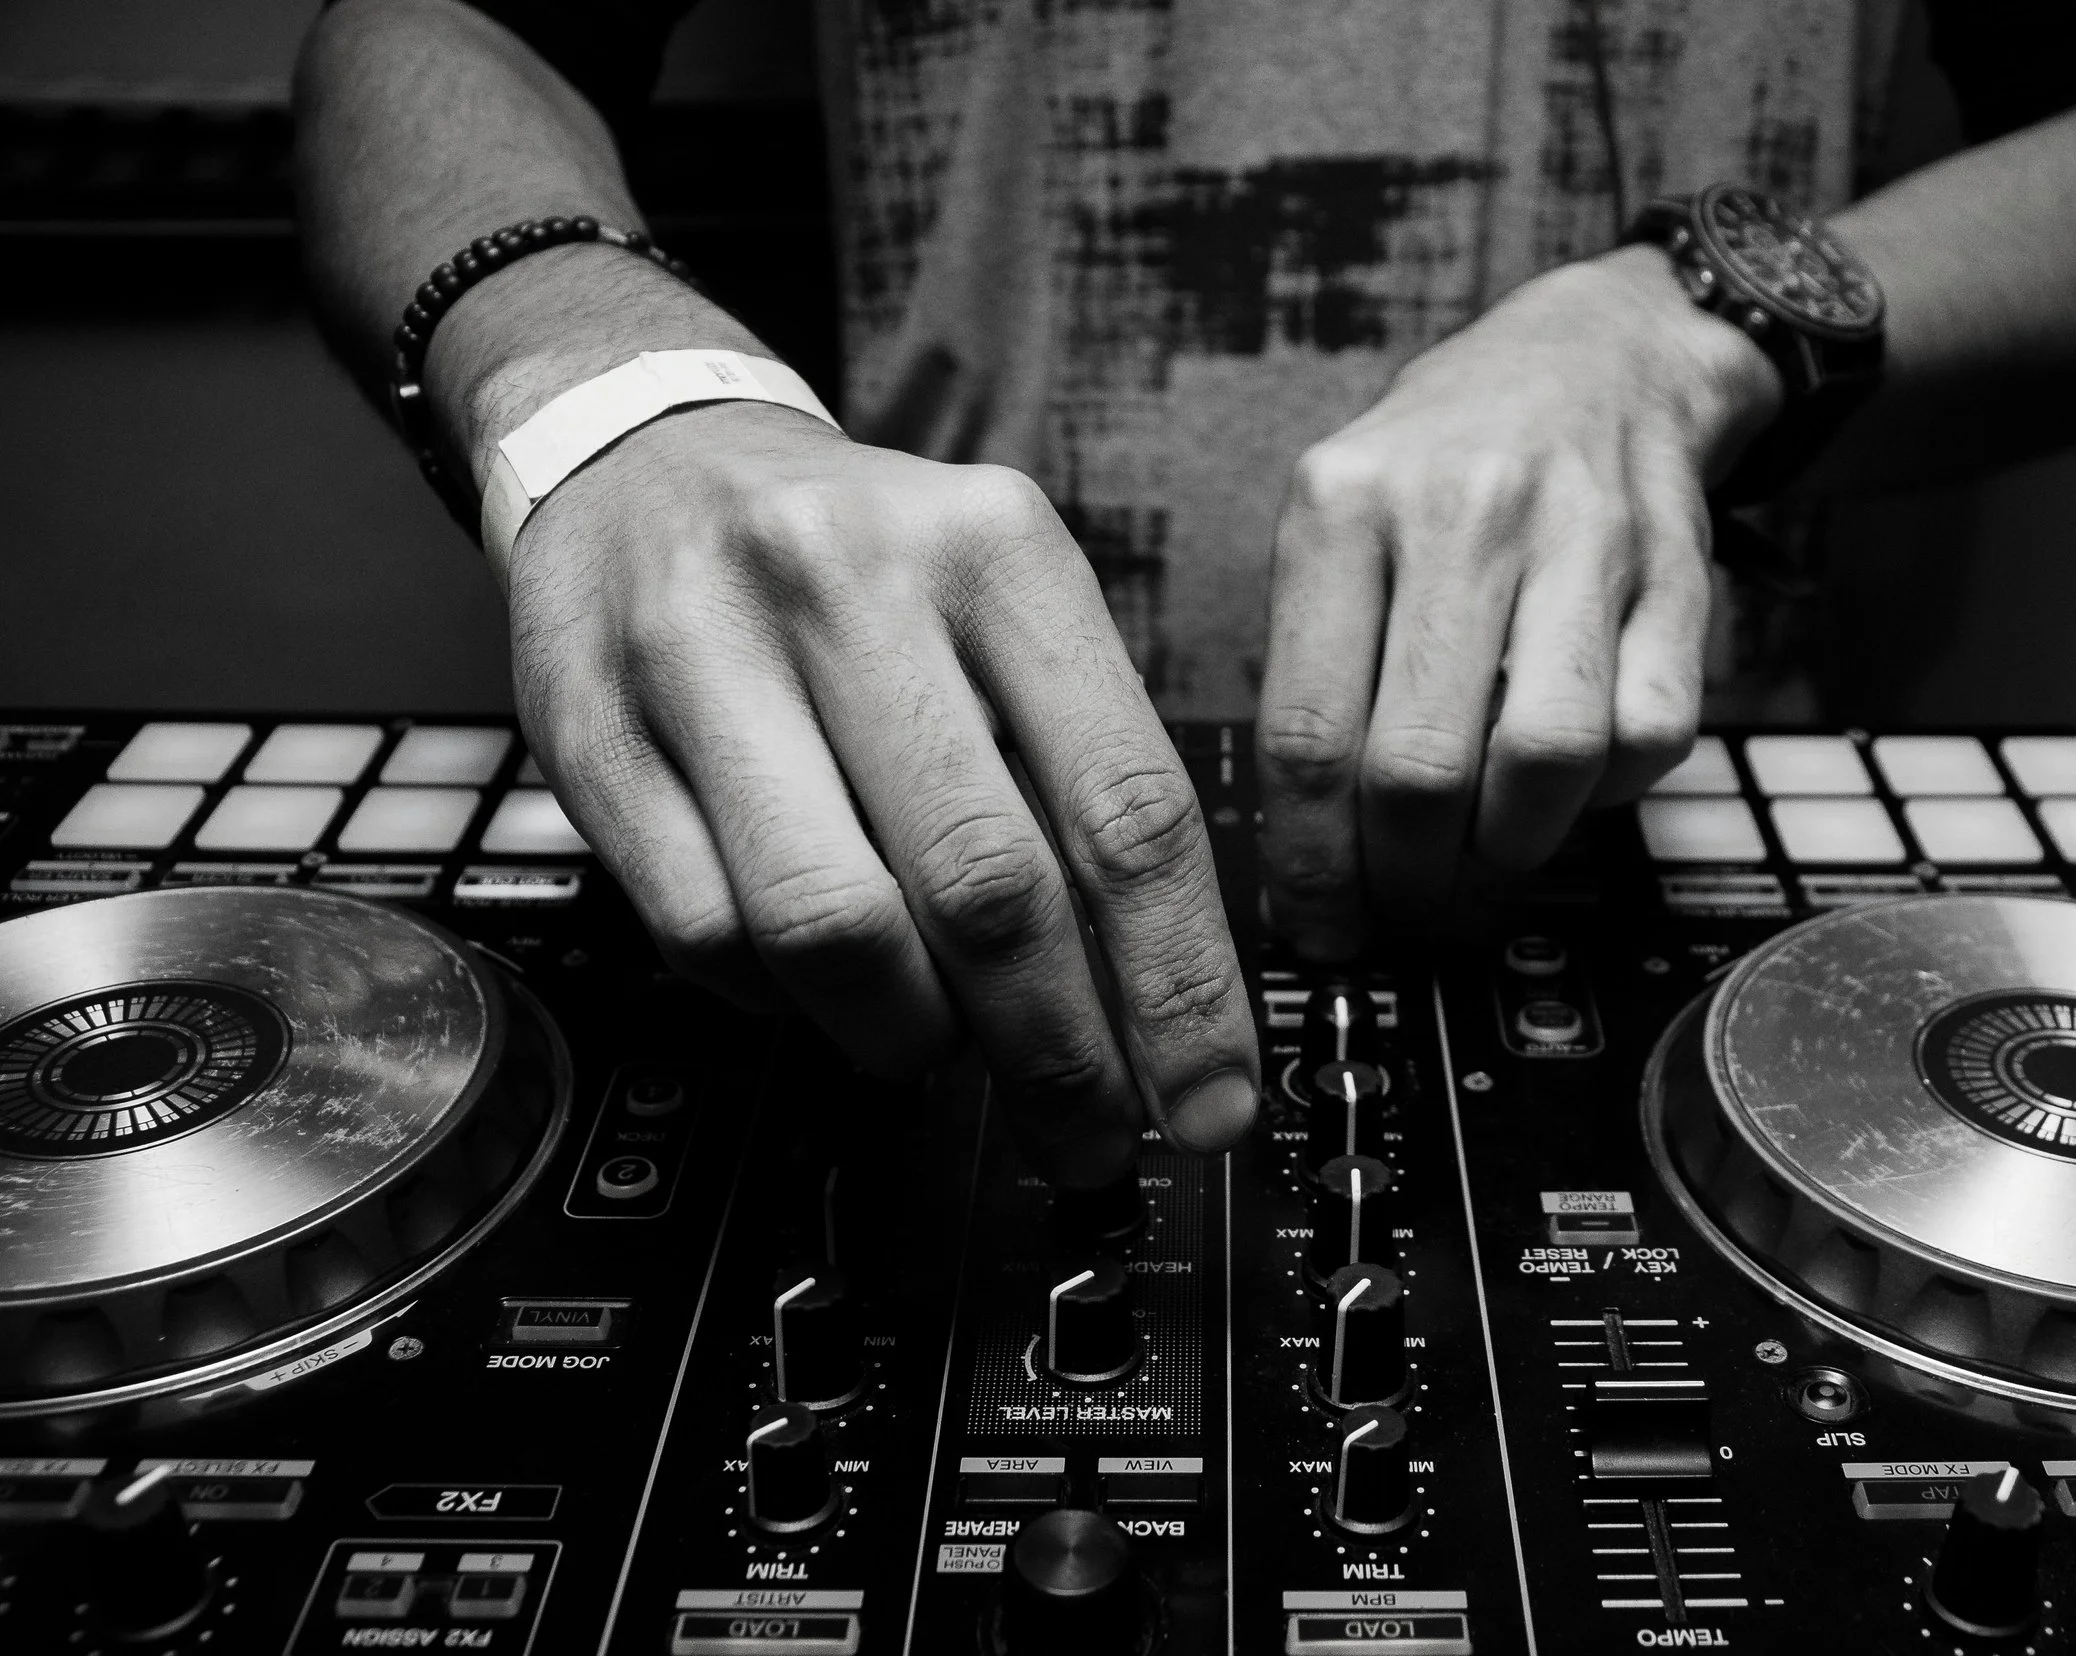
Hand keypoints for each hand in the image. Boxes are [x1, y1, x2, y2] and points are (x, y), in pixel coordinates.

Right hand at [502, 403, 1261, 1184]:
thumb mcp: (1006, 603)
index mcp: (996, 550)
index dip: (1180, 984)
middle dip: (1056, 1053)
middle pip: (987, 887)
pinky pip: (706, 933)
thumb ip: (1080, 773)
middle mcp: (851, 582)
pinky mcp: (590, 731)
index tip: (1209, 1099)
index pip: (1126, 806)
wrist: (644, 459)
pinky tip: (813, 980)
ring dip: (907, 1036)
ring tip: (937, 1047)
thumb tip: (1160, 1006)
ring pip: (834, 927)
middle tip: (1087, 1138)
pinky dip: (780, 999)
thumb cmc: (860, 563)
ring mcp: (705, 652)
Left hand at [1257, 247, 1782, 955]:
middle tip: (1406, 909)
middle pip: (1418, 768)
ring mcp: (1577, 539)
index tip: (1320, 927)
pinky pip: (1649, 735)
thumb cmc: (1441, 467)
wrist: (1596, 356)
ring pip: (1543, 759)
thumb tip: (1306, 856)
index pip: (1306, 735)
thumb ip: (1313, 665)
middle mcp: (1458, 514)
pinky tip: (1572, 783)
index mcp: (1341, 506)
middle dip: (1408, 879)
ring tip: (1485, 861)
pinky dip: (1609, 794)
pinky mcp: (1674, 573)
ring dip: (1512, 850)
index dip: (1311, 866)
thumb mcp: (1335, 519)